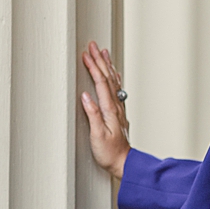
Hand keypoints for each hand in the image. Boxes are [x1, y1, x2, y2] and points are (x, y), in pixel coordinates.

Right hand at [80, 41, 129, 179]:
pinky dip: (113, 77)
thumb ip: (92, 114)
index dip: (93, 67)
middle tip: (93, 46)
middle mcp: (115, 106)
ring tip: (103, 53)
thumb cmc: (109, 153)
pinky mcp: (117, 113)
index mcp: (109, 110)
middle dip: (99, 60)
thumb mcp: (97, 135)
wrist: (124, 162)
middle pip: (107, 78)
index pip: (100, 83)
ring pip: (113, 81)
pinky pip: (115, 89)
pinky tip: (112, 74)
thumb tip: (86, 96)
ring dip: (107, 66)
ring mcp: (117, 108)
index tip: (86, 55)